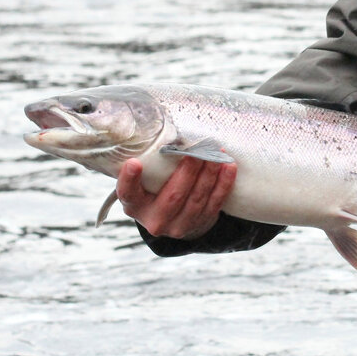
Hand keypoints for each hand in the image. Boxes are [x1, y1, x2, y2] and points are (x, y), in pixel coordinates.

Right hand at [116, 157, 236, 240]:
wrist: (175, 218)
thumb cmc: (157, 190)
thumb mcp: (146, 181)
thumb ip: (150, 164)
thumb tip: (162, 129)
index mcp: (135, 205)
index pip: (127, 193)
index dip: (129, 180)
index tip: (134, 162)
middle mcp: (154, 219)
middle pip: (173, 196)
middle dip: (188, 171)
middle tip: (198, 150)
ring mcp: (179, 225)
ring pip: (197, 199)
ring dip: (209, 174)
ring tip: (216, 154)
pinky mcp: (200, 223)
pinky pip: (215, 203)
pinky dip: (224, 183)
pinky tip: (229, 167)